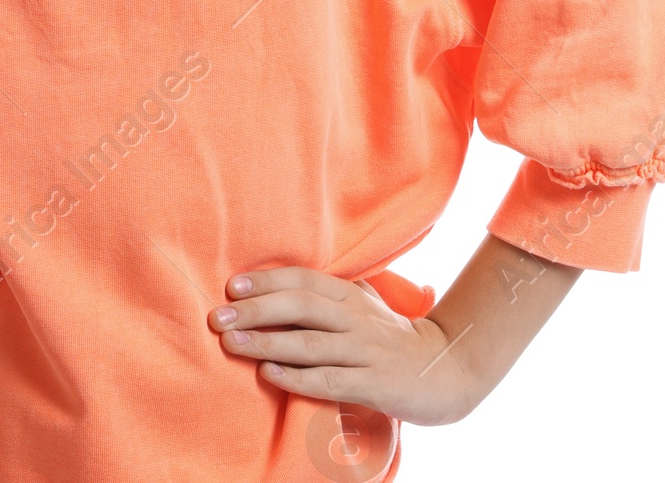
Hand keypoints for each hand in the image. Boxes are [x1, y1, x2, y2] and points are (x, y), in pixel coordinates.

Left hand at [208, 266, 477, 426]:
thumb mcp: (364, 305)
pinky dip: (297, 377)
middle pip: (300, 306)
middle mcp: (356, 318)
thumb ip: (329, 293)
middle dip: (256, 310)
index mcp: (350, 295)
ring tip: (231, 342)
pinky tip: (269, 374)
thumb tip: (278, 283)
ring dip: (267, 341)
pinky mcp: (374, 384)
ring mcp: (365, 351)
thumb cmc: (393, 336)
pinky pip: (329, 381)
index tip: (231, 286)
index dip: (266, 281)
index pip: (302, 280)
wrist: (447, 370)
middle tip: (217, 316)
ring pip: (310, 343)